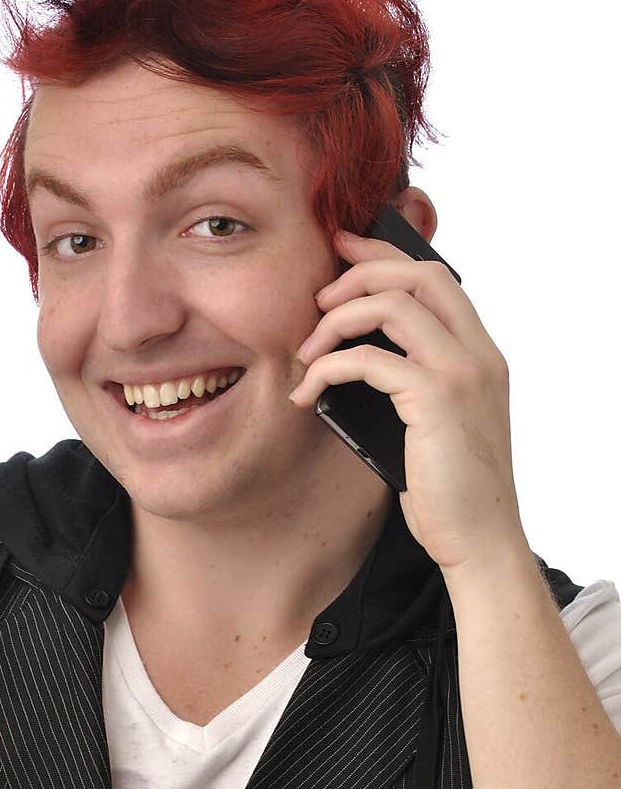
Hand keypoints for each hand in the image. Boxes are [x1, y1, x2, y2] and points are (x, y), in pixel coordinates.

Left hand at [288, 229, 527, 575]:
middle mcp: (478, 354)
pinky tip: (309, 392)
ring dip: (336, 320)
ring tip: (306, 352)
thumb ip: (412, 382)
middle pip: (416, 275)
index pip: (435, 278)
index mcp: (481, 354)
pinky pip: (367, 360)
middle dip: (359, 272)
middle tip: (317, 297)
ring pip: (390, 305)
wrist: (479, 539)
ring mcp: (462, 373)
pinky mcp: (436, 399)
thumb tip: (354, 358)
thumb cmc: (450, 491)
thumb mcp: (435, 424)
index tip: (343, 249)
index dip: (385, 255)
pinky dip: (328, 368)